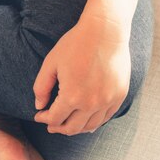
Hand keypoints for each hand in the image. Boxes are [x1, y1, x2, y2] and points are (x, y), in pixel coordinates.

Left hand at [33, 15, 130, 135]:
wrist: (105, 31)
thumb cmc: (75, 44)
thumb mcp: (51, 63)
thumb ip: (42, 87)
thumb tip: (39, 106)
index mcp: (72, 96)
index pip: (55, 118)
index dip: (44, 119)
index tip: (39, 115)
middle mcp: (91, 103)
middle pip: (71, 128)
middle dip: (58, 127)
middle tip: (50, 124)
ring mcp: (108, 101)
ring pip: (90, 126)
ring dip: (76, 128)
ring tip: (67, 123)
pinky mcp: (119, 96)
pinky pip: (105, 117)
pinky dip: (94, 122)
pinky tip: (86, 119)